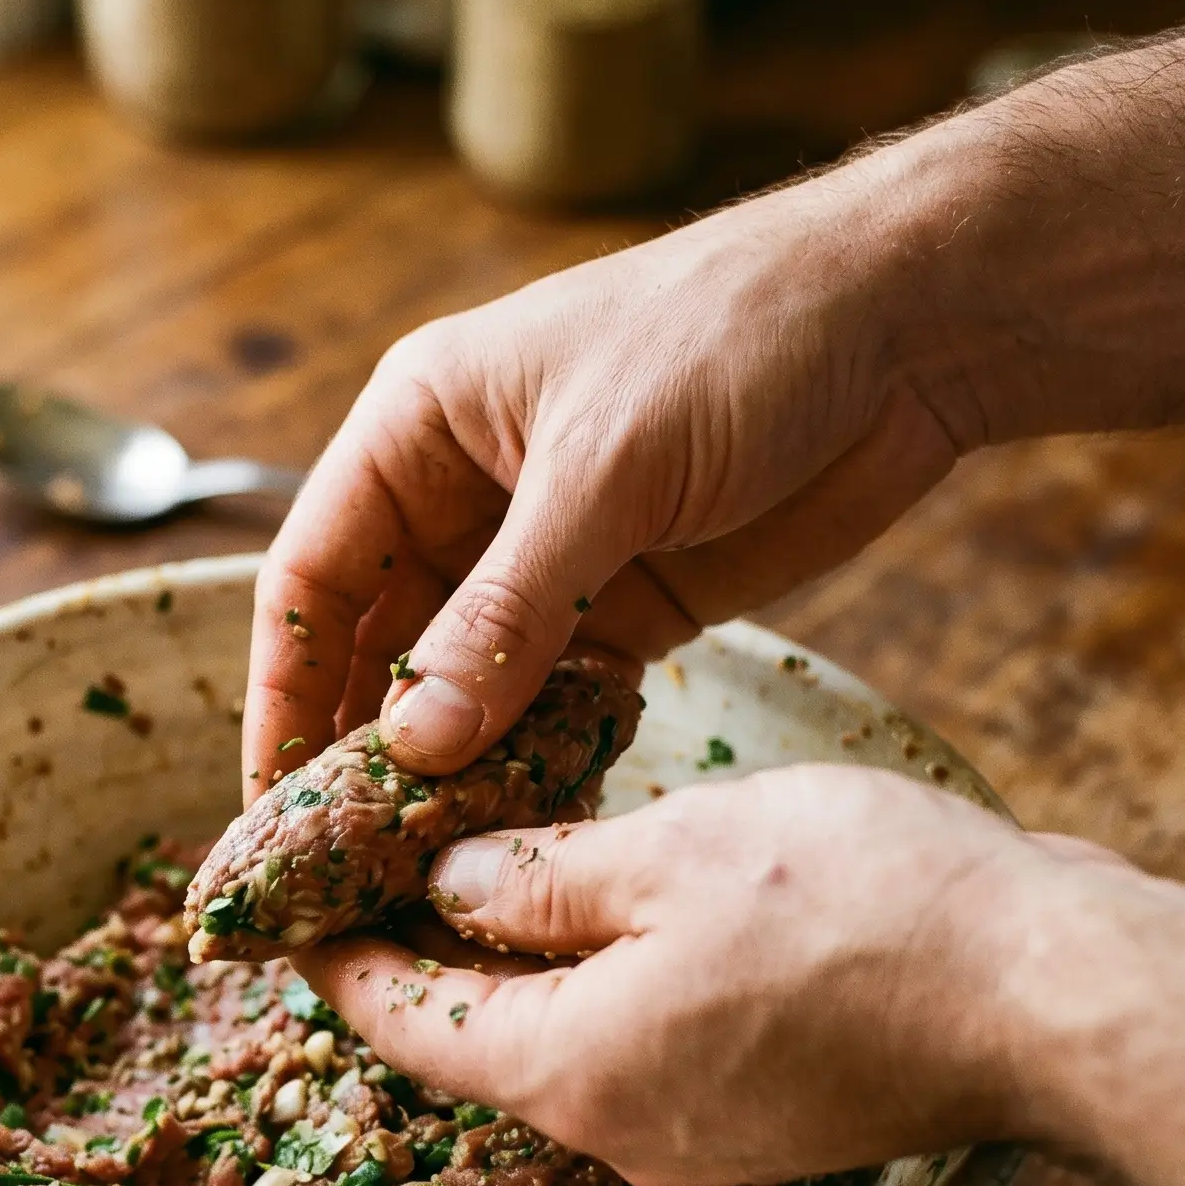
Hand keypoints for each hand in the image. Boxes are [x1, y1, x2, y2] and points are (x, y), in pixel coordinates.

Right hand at [242, 172, 963, 794]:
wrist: (911, 320)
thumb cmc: (736, 335)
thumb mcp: (603, 470)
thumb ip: (506, 615)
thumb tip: (416, 745)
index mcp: (418, 430)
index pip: (311, 576)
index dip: (284, 689)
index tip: (273, 798)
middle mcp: (464, 498)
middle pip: (377, 644)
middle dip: (363, 747)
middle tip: (346, 859)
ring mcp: (546, 558)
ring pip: (464, 685)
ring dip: (453, 767)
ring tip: (431, 865)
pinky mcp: (625, 604)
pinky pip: (555, 700)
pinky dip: (539, 758)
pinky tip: (528, 825)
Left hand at [293, 766, 1060, 1185]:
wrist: (1050, 995)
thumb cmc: (864, 910)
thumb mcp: (671, 855)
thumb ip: (540, 876)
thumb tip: (450, 885)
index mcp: (567, 1068)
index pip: (404, 1022)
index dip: (335, 961)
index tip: (287, 913)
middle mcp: (614, 1131)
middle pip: (475, 1042)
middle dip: (420, 959)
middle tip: (375, 875)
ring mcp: (691, 1138)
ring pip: (559, 1045)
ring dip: (512, 968)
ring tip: (481, 873)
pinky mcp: (758, 1120)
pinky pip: (636, 1051)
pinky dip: (597, 986)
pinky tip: (605, 913)